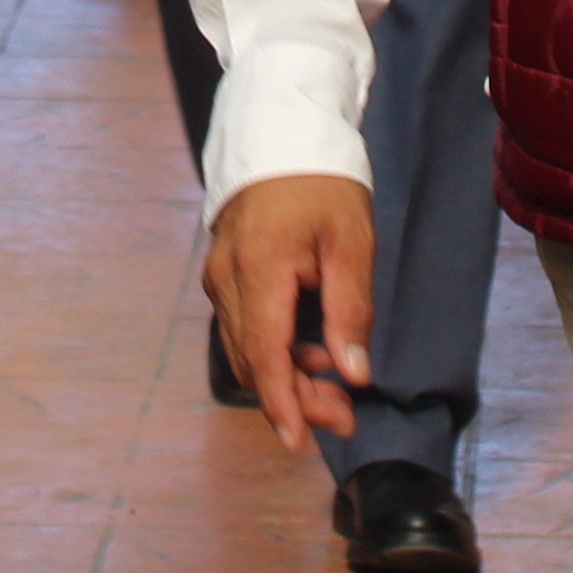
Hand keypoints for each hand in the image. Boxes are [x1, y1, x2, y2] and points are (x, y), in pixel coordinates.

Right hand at [203, 175, 377, 453]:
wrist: (282, 129)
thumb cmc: (322, 181)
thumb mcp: (351, 242)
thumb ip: (350, 311)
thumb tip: (353, 375)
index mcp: (259, 268)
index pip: (264, 354)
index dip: (282, 403)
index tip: (300, 442)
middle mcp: (227, 279)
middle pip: (253, 360)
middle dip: (296, 397)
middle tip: (345, 416)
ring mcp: (220, 276)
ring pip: (245, 348)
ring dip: (286, 377)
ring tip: (336, 385)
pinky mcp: (224, 273)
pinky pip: (243, 327)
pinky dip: (274, 351)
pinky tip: (310, 352)